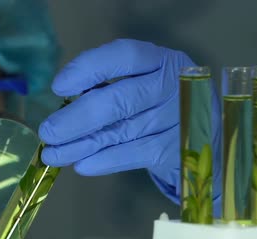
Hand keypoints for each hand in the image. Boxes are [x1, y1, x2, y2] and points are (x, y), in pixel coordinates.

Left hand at [39, 39, 220, 205]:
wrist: (207, 136)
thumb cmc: (158, 104)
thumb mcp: (141, 83)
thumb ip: (109, 88)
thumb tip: (63, 105)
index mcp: (159, 60)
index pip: (124, 56)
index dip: (88, 69)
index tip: (59, 87)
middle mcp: (172, 85)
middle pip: (119, 100)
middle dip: (76, 118)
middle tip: (48, 132)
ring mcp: (178, 119)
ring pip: (121, 132)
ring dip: (81, 146)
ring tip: (52, 155)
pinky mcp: (177, 149)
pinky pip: (133, 155)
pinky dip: (104, 161)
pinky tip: (81, 164)